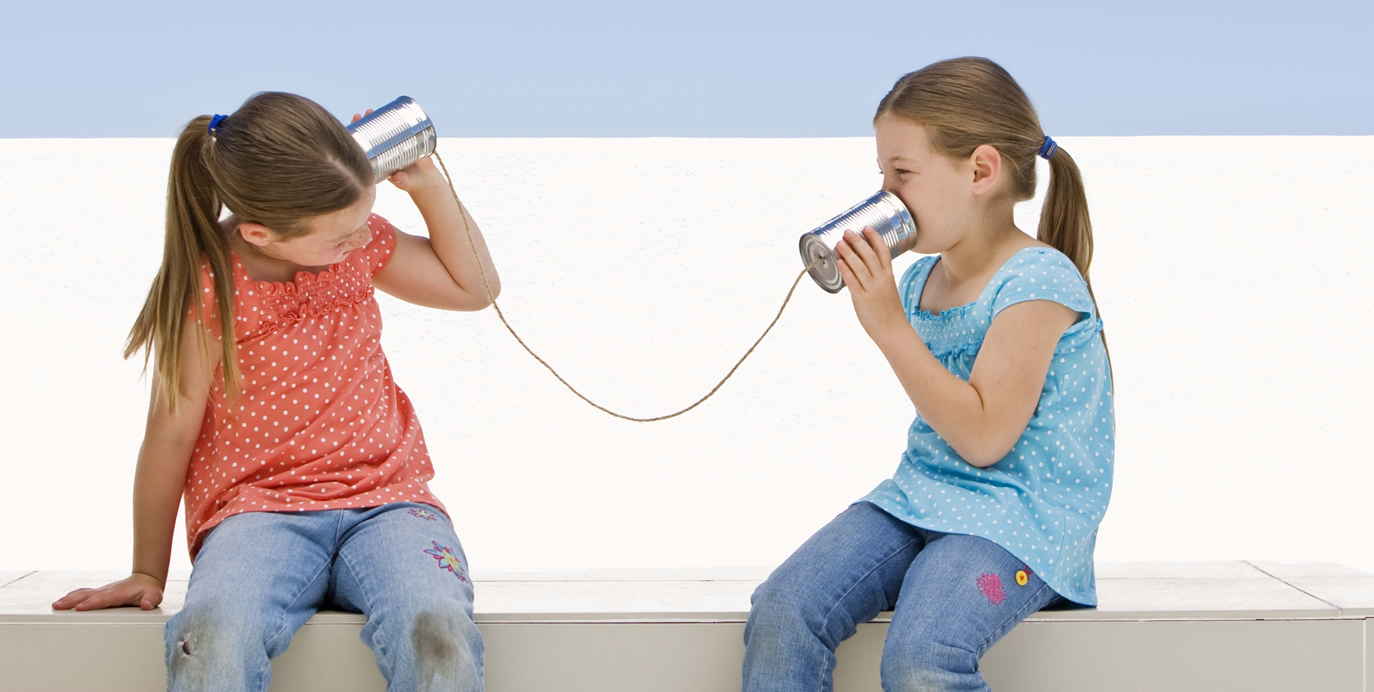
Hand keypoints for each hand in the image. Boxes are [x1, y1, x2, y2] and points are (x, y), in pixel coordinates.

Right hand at [51, 573, 164, 610]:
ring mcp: (102, 590)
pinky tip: (64, 601)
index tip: (79, 608)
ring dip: (69, 598)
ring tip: (56, 605)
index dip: (91, 603)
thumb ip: (150, 600)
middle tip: (58, 606)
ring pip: (83, 593)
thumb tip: (146, 604)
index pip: (103, 599)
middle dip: (73, 601)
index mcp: (119, 593)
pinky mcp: (100, 592)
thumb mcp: (154, 596)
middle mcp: (108, 590)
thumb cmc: (149, 590)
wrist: (146, 579)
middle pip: (88, 595)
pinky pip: (84, 593)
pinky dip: (73, 596)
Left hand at [351, 109, 443, 193]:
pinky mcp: (403, 140)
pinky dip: (388, 120)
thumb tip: (397, 177)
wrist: (425, 179)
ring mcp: (391, 145)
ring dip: (372, 120)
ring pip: (379, 130)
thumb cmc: (412, 182)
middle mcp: (382, 152)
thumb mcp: (406, 182)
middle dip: (362, 125)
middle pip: (368, 137)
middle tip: (360, 115)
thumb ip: (402, 180)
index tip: (351, 130)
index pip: (362, 149)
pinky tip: (385, 111)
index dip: (355, 139)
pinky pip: (392, 129)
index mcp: (377, 162)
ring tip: (369, 111)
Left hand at [833, 227, 907, 343]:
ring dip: (848, 252)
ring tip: (839, 243)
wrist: (893, 331)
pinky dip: (845, 269)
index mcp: (889, 276)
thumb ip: (878, 279)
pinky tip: (839, 261)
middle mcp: (881, 280)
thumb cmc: (890, 312)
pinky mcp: (862, 299)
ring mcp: (872, 289)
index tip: (866, 228)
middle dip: (857, 241)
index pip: (883, 251)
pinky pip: (852, 281)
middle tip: (847, 232)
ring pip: (859, 265)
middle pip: (869, 254)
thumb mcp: (888, 290)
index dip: (875, 237)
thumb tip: (861, 270)